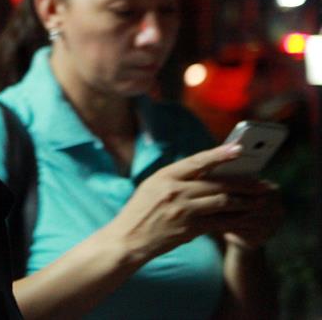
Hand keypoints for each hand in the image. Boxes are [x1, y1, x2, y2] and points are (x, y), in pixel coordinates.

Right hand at [101, 143, 273, 262]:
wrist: (128, 239)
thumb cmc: (140, 211)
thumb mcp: (152, 186)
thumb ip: (177, 178)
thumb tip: (206, 172)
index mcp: (165, 176)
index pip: (197, 161)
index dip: (220, 154)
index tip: (238, 149)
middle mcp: (175, 191)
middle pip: (217, 183)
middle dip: (243, 183)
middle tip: (260, 183)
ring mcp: (183, 210)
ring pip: (222, 202)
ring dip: (244, 201)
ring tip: (257, 201)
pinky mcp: (190, 229)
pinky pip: (219, 222)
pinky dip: (235, 220)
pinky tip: (244, 218)